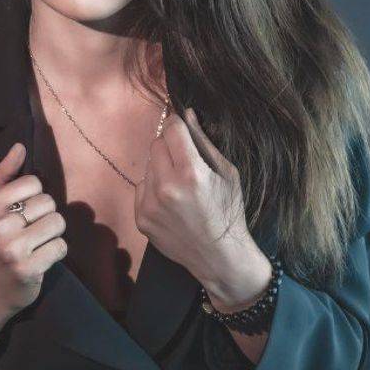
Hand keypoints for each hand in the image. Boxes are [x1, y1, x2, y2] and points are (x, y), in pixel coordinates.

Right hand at [0, 142, 67, 329]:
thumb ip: (2, 176)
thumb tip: (20, 146)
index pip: (32, 183)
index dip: (33, 196)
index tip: (21, 212)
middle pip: (48, 202)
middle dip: (44, 216)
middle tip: (29, 231)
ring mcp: (12, 249)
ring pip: (57, 223)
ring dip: (52, 234)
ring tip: (36, 244)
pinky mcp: (29, 268)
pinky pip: (61, 246)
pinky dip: (56, 252)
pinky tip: (41, 258)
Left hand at [135, 107, 271, 306]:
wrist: (219, 256)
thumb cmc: (228, 212)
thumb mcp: (227, 173)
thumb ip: (204, 141)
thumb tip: (187, 113)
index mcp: (191, 173)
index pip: (172, 129)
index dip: (178, 125)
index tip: (182, 128)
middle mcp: (167, 187)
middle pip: (156, 144)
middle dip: (169, 146)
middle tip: (184, 160)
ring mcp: (150, 205)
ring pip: (148, 166)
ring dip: (161, 168)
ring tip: (179, 186)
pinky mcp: (141, 218)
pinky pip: (141, 188)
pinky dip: (153, 189)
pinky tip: (171, 202)